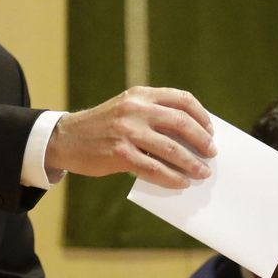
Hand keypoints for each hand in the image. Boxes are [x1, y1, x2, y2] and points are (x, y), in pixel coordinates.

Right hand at [46, 86, 215, 188]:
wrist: (66, 138)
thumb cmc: (102, 127)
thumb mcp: (126, 108)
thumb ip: (153, 115)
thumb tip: (191, 136)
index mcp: (140, 94)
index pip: (181, 99)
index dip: (201, 115)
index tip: (210, 130)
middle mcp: (135, 109)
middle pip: (181, 122)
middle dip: (201, 140)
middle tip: (211, 153)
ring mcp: (127, 131)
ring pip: (171, 148)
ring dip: (191, 163)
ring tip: (202, 172)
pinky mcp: (120, 154)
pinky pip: (154, 168)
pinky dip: (172, 177)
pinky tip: (181, 182)